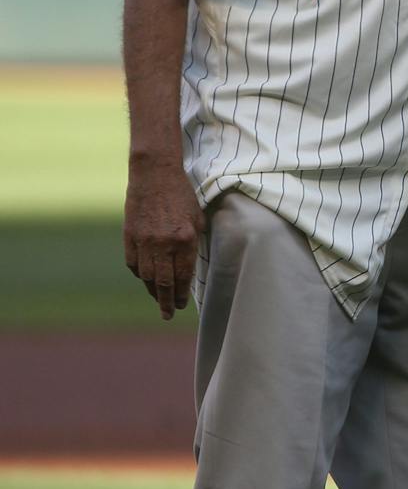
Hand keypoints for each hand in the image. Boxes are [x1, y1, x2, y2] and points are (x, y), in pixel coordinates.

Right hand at [123, 157, 204, 319]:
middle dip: (167, 301)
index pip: (183, 276)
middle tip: (169, 313)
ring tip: (159, 299)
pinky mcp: (129, 237)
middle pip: (163, 282)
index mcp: (185, 239)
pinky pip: (133, 264)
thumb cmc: (182, 195)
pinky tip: (146, 280)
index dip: (182, 294)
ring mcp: (143, 242)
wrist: (154, 175)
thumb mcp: (197, 217)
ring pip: (146, 276)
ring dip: (153, 291)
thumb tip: (189, 267)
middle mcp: (163, 244)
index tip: (182, 305)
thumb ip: (193, 243)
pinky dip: (139, 275)